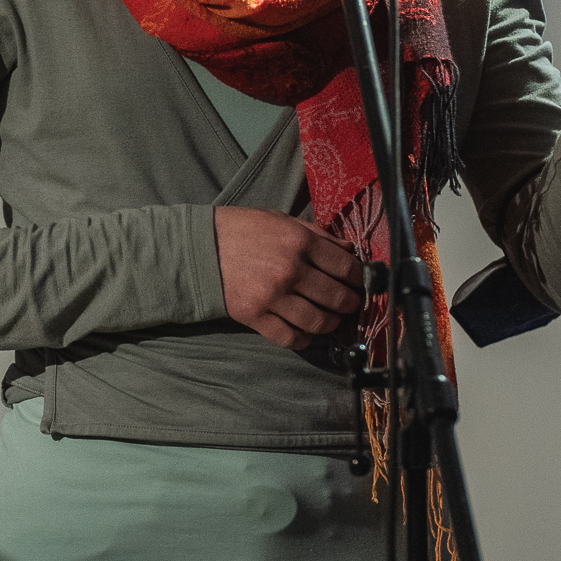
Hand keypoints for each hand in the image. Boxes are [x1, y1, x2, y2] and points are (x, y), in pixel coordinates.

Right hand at [214, 206, 363, 350]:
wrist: (200, 248)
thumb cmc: (243, 230)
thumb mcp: (283, 221)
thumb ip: (318, 236)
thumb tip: (349, 252)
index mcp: (300, 242)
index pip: (346, 267)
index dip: (360, 277)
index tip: (360, 282)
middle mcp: (290, 270)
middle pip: (337, 297)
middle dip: (350, 303)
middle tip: (350, 303)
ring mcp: (272, 297)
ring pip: (318, 321)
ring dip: (330, 323)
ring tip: (330, 318)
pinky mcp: (255, 317)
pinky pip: (290, 338)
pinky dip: (303, 339)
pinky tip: (305, 331)